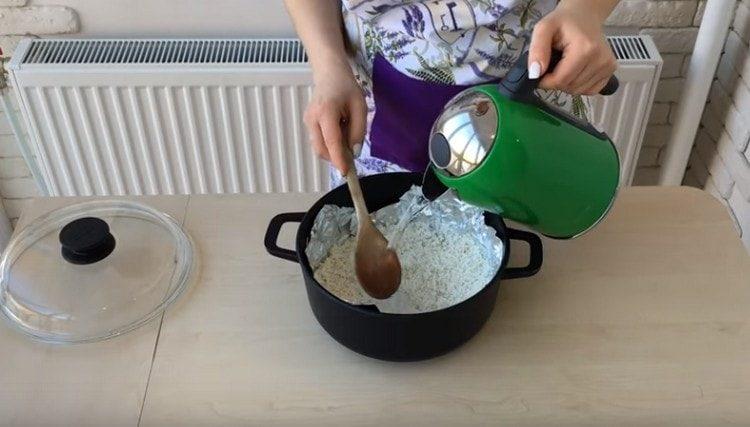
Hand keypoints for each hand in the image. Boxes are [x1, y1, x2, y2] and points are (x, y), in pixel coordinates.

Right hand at [304, 56, 366, 174]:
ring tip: (346, 132)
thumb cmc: (347, 87)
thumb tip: (354, 153)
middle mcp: (312, 118)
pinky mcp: (307, 123)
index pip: (331, 142)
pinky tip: (339, 129)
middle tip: (352, 152)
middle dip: (336, 157)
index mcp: (326, 112)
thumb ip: (358, 131)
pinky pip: (318, 141)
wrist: (329, 73)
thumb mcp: (360, 107)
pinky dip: (330, 143)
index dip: (339, 159)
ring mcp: (307, 121)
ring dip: (333, 150)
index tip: (346, 172)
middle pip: (322, 149)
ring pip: (319, 147)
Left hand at [527, 0, 616, 94]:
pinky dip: (578, 85)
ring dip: (567, 83)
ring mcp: (608, 66)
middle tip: (553, 64)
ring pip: (578, 91)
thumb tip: (535, 73)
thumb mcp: (544, 28)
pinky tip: (576, 71)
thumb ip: (537, 50)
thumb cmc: (564, 22)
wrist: (583, 16)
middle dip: (556, 81)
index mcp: (585, 49)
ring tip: (565, 64)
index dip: (545, 81)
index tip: (540, 73)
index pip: (561, 80)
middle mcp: (600, 59)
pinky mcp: (610, 70)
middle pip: (570, 87)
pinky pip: (589, 90)